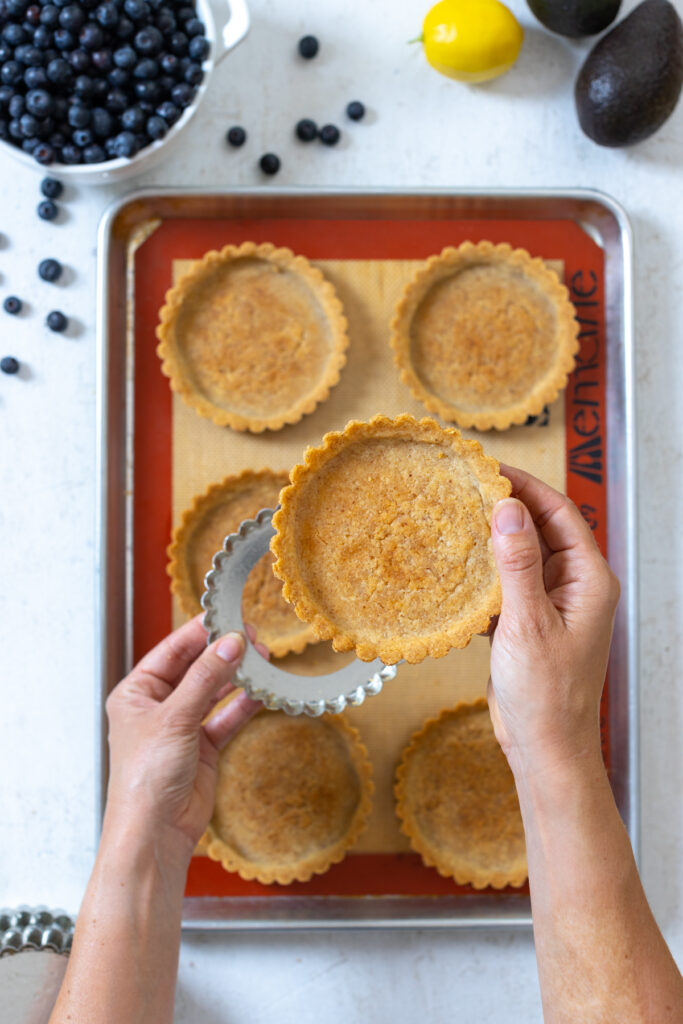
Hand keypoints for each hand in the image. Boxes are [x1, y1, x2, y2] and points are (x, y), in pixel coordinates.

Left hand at [103, 617, 261, 863]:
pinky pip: (226, 718)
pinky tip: (261, 690)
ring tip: (263, 657)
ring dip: (237, 676)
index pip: (171, 651)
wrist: (155, 833)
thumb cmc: (146, 777)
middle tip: (253, 634)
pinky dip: (243, 704)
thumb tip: (231, 642)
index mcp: (136, 693)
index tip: (228, 615)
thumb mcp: (175, 718)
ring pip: (214, 691)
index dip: (200, 632)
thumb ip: (206, 678)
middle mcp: (158, 707)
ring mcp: (182, 727)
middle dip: (223, 652)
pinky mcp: (203, 748)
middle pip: (195, 668)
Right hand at [487, 465, 619, 778]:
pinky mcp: (529, 622)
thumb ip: (517, 563)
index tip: (489, 468)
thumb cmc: (547, 693)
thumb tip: (507, 508)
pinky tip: (456, 566)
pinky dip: (484, 572)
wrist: (545, 748)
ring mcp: (551, 604)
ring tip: (454, 518)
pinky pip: (507, 583)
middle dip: (506, 507)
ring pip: (521, 555)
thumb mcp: (528, 623)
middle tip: (464, 486)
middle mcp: (574, 585)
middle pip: (540, 529)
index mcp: (588, 579)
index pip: (559, 513)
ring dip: (491, 539)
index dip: (526, 486)